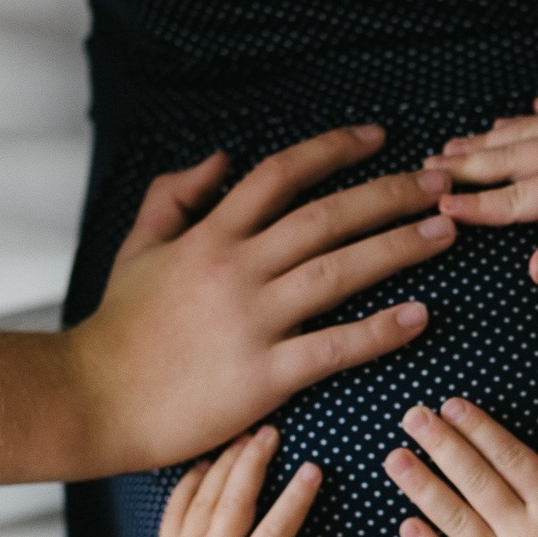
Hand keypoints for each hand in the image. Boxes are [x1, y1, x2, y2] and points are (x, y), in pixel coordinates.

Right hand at [72, 125, 457, 473]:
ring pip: (339, 271)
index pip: (281, 174)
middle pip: (326, 216)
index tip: (380, 138)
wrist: (92, 398)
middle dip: (390, 194)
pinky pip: (334, 347)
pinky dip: (380, 331)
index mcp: (210, 235)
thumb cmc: (119, 328)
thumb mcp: (137, 247)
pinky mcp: (263, 375)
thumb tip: (220, 157)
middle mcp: (236, 269)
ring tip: (445, 232)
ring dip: (399, 248)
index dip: (335, 150)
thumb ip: (174, 196)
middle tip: (440, 182)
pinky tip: (420, 316)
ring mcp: (251, 320)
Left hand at [142, 427, 347, 536]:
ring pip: (203, 498)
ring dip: (225, 464)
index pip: (274, 531)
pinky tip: (208, 463)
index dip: (295, 498)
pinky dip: (190, 483)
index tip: (312, 469)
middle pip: (233, 501)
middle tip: (270, 432)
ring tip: (245, 438)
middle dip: (253, 462)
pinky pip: (175, 510)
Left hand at [382, 399, 537, 536]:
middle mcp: (526, 534)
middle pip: (475, 482)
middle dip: (441, 445)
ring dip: (423, 488)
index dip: (477, 428)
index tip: (450, 405)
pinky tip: (405, 525)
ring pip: (456, 521)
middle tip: (412, 417)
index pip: (508, 457)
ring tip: (394, 459)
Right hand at [426, 110, 537, 284]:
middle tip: (423, 168)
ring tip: (450, 147)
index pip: (511, 197)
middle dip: (464, 165)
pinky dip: (517, 124)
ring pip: (522, 132)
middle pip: (506, 156)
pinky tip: (502, 125)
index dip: (473, 205)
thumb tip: (530, 273)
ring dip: (483, 141)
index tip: (437, 206)